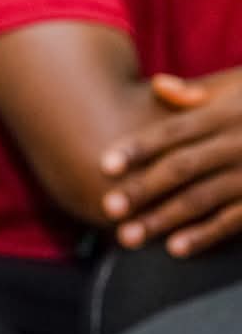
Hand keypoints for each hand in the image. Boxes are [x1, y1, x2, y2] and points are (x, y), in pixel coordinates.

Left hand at [100, 72, 241, 256]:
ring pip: (203, 198)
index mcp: (225, 115)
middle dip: (143, 189)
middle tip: (108, 208)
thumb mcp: (241, 85)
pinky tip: (176, 248)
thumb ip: (200, 92)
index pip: (173, 132)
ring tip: (130, 237)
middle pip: (182, 168)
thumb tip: (158, 85)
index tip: (104, 166)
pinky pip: (235, 219)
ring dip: (165, 219)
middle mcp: (237, 144)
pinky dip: (206, 234)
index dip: (137, 149)